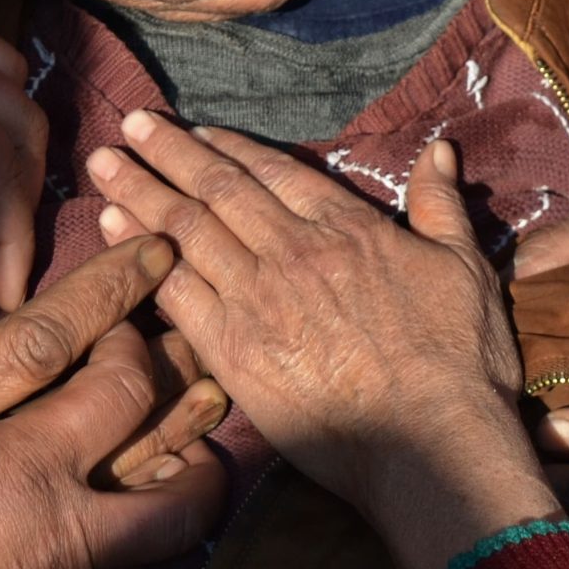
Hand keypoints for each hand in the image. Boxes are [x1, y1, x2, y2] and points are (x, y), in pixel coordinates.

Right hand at [0, 250, 225, 568]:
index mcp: (30, 461)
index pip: (125, 386)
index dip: (138, 346)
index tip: (142, 312)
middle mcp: (67, 532)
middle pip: (184, 496)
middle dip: (203, 450)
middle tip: (199, 417)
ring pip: (152, 562)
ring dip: (162, 521)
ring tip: (157, 491)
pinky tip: (89, 563)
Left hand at [88, 115, 557, 568]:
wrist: (433, 443)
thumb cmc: (458, 362)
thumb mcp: (465, 269)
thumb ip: (440, 206)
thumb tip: (437, 151)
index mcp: (346, 227)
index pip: (273, 172)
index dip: (227, 147)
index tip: (194, 129)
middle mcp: (294, 250)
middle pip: (218, 189)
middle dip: (168, 152)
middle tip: (128, 124)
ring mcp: (260, 298)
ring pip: (187, 230)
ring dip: (141, 192)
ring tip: (103, 164)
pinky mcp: (234, 350)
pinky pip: (176, 291)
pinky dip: (140, 257)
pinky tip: (112, 232)